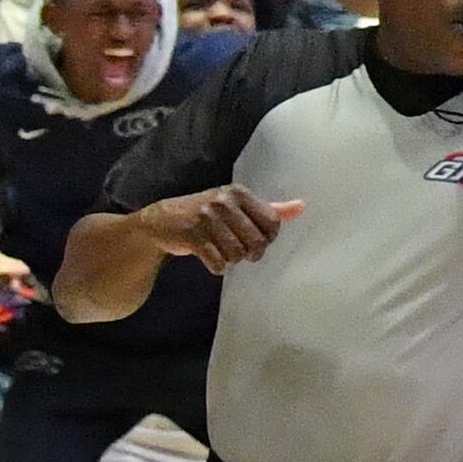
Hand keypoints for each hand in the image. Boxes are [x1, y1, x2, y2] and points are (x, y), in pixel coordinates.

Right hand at [136, 186, 302, 272]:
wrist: (161, 221)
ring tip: (222, 251)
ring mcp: (206, 218)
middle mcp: (224, 202)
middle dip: (251, 253)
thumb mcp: (237, 206)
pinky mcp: (192, 236)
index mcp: (239, 194)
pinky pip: (217, 263)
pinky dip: (217, 267)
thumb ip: (269, 209)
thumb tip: (302, 207)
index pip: (272, 222)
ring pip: (237, 254)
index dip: (269, 238)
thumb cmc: (207, 214)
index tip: (258, 241)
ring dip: (232, 260)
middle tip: (240, 251)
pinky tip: (210, 258)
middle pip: (257, 241)